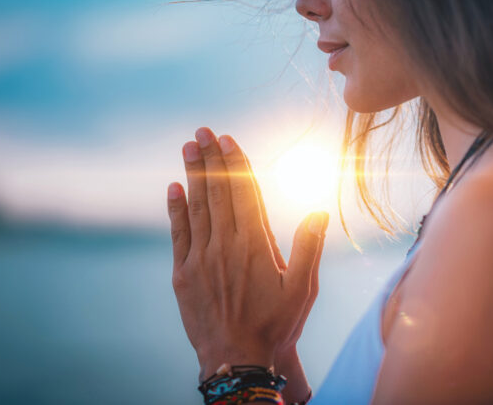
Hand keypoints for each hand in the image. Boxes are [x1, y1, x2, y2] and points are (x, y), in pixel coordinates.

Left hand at [167, 127, 328, 380]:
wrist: (237, 361)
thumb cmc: (275, 325)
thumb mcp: (303, 289)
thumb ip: (309, 247)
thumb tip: (319, 210)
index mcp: (255, 244)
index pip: (244, 193)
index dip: (235, 163)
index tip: (228, 139)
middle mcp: (226, 245)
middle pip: (218, 192)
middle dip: (211, 159)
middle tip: (202, 131)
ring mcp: (201, 257)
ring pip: (197, 206)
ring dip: (193, 174)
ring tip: (189, 147)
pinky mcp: (183, 272)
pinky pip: (179, 233)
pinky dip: (175, 208)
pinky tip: (173, 187)